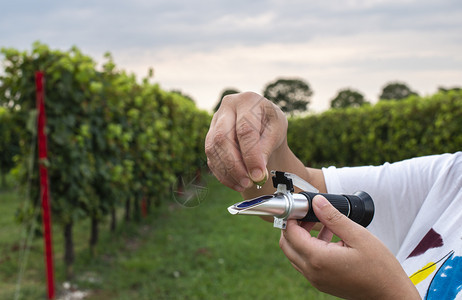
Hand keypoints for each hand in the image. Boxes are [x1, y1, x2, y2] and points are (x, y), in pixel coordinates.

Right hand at [205, 92, 287, 191]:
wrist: (261, 123)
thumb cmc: (270, 124)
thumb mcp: (277, 130)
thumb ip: (267, 147)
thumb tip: (257, 171)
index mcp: (247, 101)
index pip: (245, 129)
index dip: (250, 154)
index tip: (258, 174)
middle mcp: (227, 108)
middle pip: (222, 137)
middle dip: (235, 165)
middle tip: (248, 182)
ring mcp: (215, 122)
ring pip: (213, 149)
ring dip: (228, 171)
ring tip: (245, 184)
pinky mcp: (209, 137)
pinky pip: (211, 158)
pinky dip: (223, 174)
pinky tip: (236, 183)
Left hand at [279, 195, 419, 298]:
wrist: (390, 294)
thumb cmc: (380, 269)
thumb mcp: (358, 236)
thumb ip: (333, 218)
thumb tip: (317, 202)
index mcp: (318, 259)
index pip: (291, 234)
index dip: (292, 217)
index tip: (299, 207)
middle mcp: (312, 272)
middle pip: (286, 245)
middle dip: (292, 227)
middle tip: (306, 214)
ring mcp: (316, 280)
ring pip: (294, 254)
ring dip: (301, 237)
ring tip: (320, 223)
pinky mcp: (321, 282)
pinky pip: (306, 263)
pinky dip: (309, 248)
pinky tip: (328, 237)